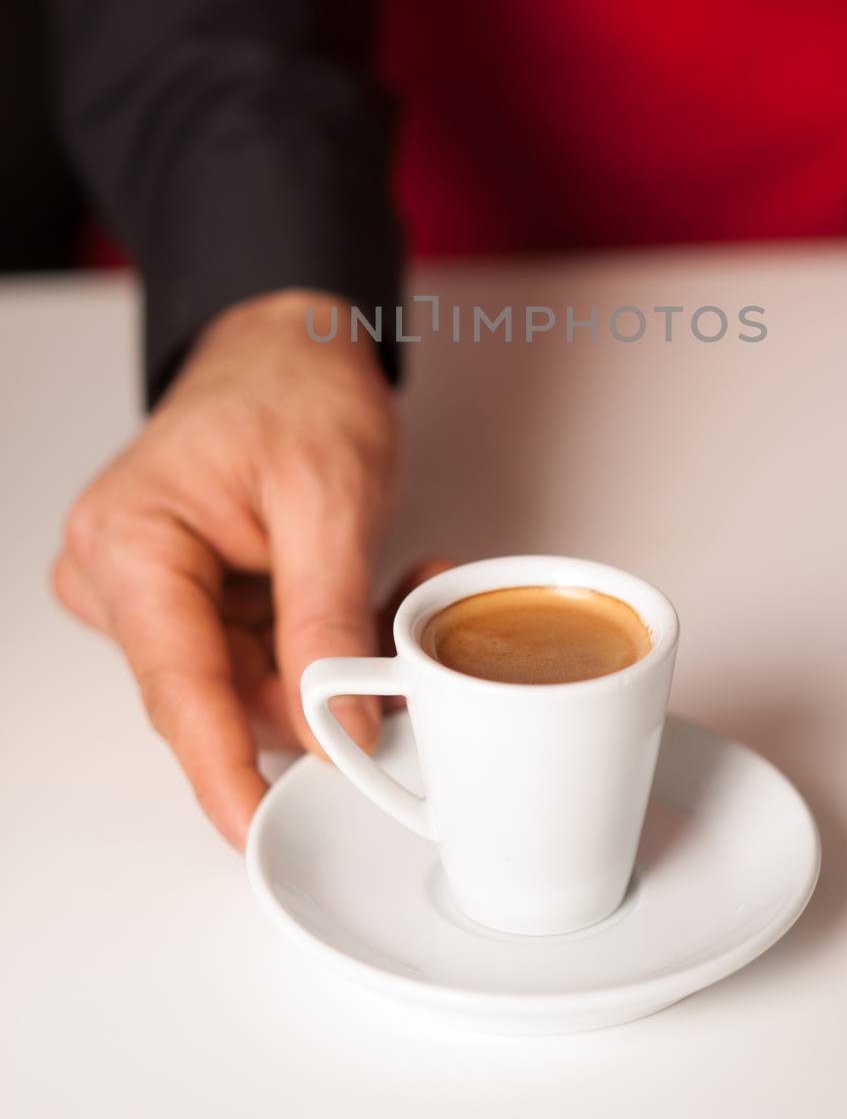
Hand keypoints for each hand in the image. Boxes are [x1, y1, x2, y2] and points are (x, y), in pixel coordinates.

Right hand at [52, 288, 441, 849]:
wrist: (288, 342)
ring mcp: (150, 591)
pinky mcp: (189, 599)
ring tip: (396, 589)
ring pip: (250, 684)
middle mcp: (120, 576)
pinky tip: (372, 594)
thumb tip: (338, 728)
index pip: (177, 685)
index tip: (257, 827)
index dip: (221, 766)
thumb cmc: (293, 386)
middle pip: (220, 693)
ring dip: (331, 657)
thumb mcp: (330, 496)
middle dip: (318, 689)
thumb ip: (326, 618)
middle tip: (402, 654)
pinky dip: (323, 639)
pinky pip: (260, 657)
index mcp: (131, 542)